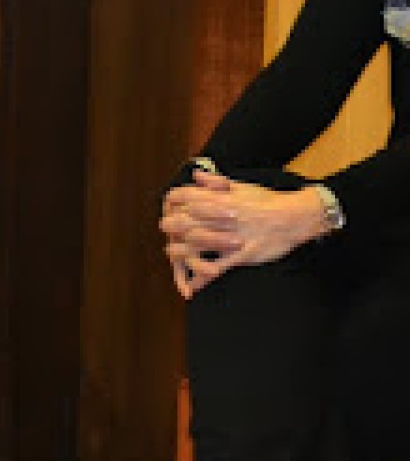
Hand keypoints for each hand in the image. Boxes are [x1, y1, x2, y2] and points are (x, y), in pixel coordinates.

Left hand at [160, 168, 323, 297]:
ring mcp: (232, 238)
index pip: (186, 197)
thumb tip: (196, 175)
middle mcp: (223, 218)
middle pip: (186, 222)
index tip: (168, 206)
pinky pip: (218, 268)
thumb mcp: (241, 186)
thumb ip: (216, 182)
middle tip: (166, 230)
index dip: (173, 202)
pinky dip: (203, 277)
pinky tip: (192, 285)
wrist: (295, 217)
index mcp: (221, 199)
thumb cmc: (267, 201)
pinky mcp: (242, 255)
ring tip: (171, 253)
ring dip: (180, 251)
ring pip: (197, 245)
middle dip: (171, 226)